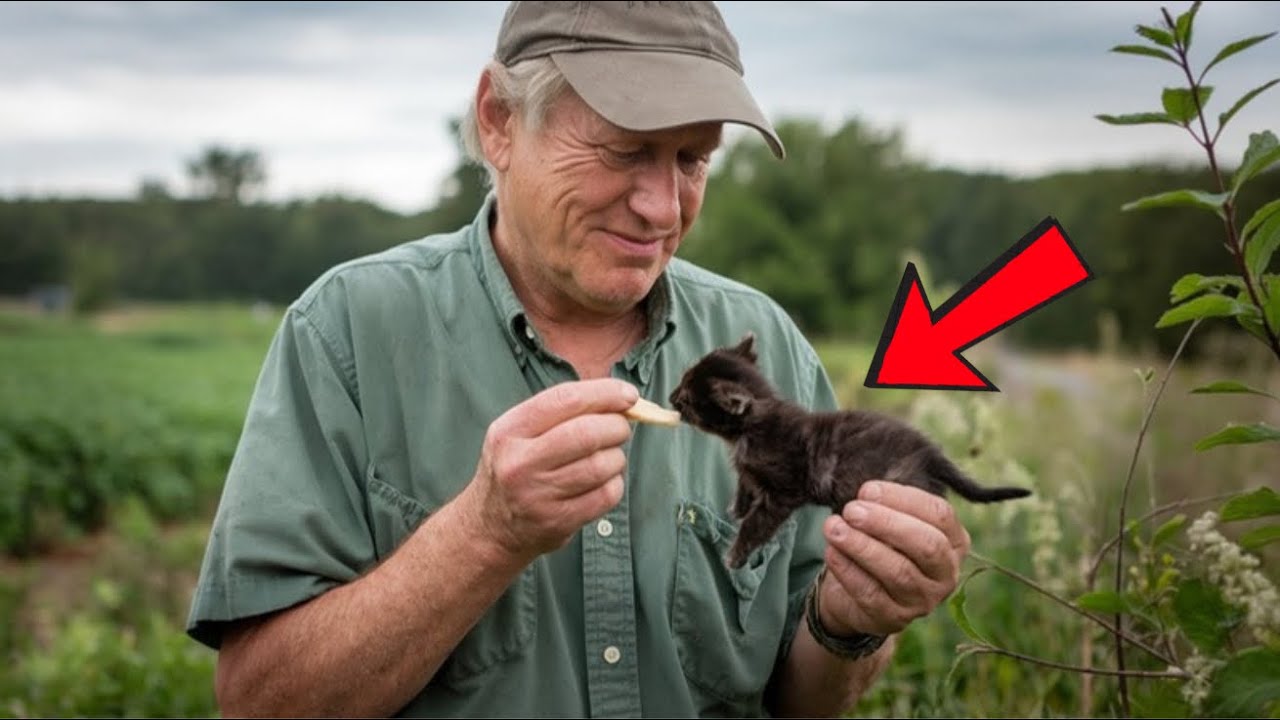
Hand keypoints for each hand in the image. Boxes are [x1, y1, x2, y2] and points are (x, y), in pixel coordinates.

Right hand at [462, 379, 638, 562]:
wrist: (490, 529)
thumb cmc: (515, 469)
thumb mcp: (518, 434)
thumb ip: (561, 413)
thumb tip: (621, 399)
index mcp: (509, 430)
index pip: (565, 400)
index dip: (604, 393)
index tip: (629, 394)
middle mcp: (520, 462)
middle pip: (587, 433)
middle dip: (616, 426)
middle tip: (621, 429)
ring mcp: (538, 495)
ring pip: (601, 465)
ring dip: (616, 457)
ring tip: (609, 457)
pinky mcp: (558, 521)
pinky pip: (606, 496)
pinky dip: (615, 484)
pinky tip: (604, 481)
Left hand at [817, 481, 970, 636]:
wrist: (855, 593)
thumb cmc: (880, 546)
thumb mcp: (889, 521)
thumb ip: (885, 504)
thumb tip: (868, 494)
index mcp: (954, 542)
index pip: (939, 514)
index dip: (903, 499)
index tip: (867, 490)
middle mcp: (946, 574)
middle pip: (926, 545)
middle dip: (886, 523)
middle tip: (851, 510)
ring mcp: (923, 600)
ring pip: (898, 572)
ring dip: (862, 546)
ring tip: (834, 528)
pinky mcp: (894, 619)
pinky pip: (871, 593)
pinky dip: (848, 570)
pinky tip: (832, 552)